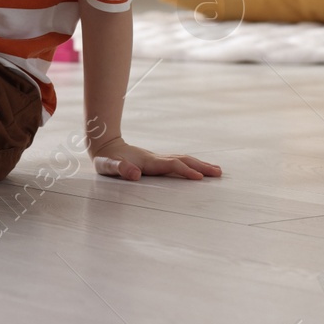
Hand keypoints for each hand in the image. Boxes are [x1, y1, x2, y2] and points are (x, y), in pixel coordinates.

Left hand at [90, 137, 221, 181]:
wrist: (105, 145)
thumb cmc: (106, 159)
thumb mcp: (107, 166)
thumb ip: (120, 169)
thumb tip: (136, 174)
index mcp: (147, 162)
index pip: (171, 165)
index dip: (185, 171)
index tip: (199, 178)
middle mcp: (156, 158)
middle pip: (183, 160)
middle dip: (201, 166)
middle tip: (219, 173)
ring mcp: (157, 159)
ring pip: (183, 159)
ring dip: (200, 164)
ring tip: (217, 171)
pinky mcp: (157, 161)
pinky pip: (178, 162)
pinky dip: (191, 165)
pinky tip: (199, 169)